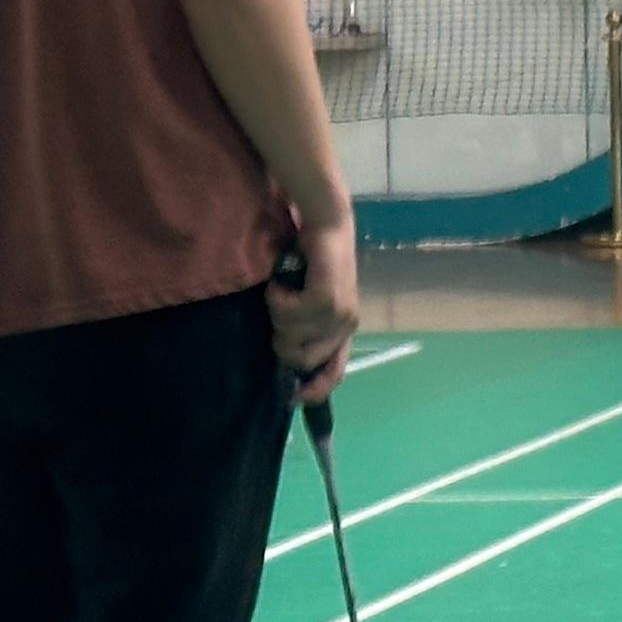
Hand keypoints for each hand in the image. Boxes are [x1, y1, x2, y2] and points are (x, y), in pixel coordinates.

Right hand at [270, 207, 361, 403]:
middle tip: (280, 309)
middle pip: (299, 359)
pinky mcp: (327, 298)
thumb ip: (302, 330)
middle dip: (280, 339)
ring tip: (284, 290)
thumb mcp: (307, 301)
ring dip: (276, 313)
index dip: (315, 390)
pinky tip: (283, 281)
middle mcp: (345, 325)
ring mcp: (338, 313)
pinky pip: (288, 313)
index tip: (294, 398)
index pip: (335, 372)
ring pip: (289, 335)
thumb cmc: (312, 263)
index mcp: (342, 330)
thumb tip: (286, 360)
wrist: (327, 224)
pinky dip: (277, 298)